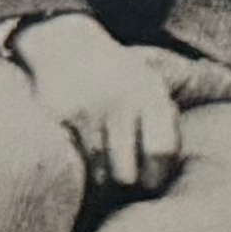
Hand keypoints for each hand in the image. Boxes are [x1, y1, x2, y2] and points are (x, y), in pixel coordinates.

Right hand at [7, 13, 178, 194]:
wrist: (65, 44)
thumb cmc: (117, 76)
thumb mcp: (150, 86)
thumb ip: (165, 124)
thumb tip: (170, 174)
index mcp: (151, 95)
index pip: (161, 152)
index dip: (157, 177)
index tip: (150, 182)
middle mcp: (122, 102)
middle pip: (127, 174)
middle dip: (126, 186)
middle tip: (122, 182)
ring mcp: (89, 110)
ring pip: (98, 176)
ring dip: (100, 180)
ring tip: (101, 167)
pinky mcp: (60, 118)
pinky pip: (74, 163)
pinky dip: (78, 167)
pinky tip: (80, 156)